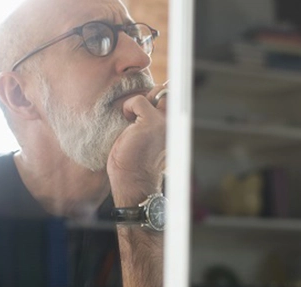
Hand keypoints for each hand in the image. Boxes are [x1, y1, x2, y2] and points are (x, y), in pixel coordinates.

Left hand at [107, 82, 167, 205]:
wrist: (132, 181)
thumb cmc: (133, 161)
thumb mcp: (144, 135)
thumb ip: (149, 117)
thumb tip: (145, 98)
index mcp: (174, 126)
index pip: (172, 96)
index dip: (157, 95)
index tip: (142, 107)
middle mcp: (174, 123)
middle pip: (166, 90)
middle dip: (149, 95)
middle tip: (135, 114)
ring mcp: (165, 122)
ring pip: (155, 92)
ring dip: (138, 102)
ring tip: (130, 120)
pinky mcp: (152, 123)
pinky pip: (138, 100)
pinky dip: (128, 107)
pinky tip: (126, 123)